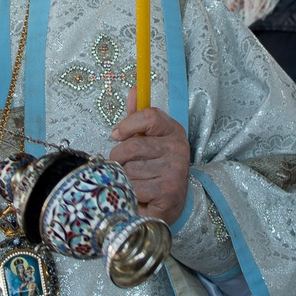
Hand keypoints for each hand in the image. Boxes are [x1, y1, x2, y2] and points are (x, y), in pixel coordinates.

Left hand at [108, 108, 188, 223]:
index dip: (128, 124)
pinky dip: (129, 194)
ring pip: (130, 169)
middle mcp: (178, 149)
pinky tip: (138, 195)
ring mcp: (175, 171)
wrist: (172, 204)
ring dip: (123, 178)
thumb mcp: (149, 140)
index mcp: (174, 131)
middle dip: (118, 157)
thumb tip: (134, 90)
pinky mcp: (168, 192)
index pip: (150, 116)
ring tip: (133, 181)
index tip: (116, 135)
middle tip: (122, 165)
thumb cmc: (155, 168)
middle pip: (133, 146)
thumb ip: (139, 118)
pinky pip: (133, 188)